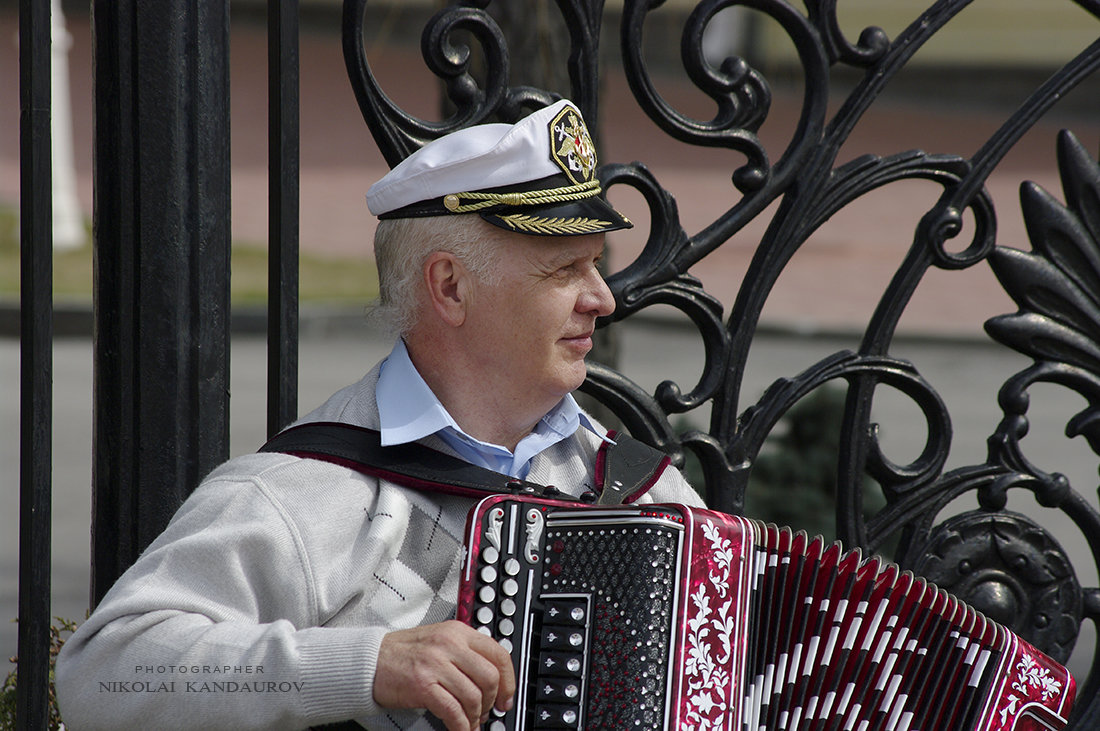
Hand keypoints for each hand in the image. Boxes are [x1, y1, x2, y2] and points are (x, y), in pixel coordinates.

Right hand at [374, 620, 515, 729]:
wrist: (369, 660)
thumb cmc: (402, 653)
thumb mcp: (439, 640)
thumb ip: (464, 652)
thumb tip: (491, 678)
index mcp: (457, 632)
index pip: (498, 653)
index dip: (509, 680)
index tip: (506, 697)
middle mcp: (449, 645)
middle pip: (489, 677)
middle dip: (491, 701)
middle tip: (486, 712)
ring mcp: (436, 664)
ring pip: (473, 696)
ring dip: (475, 716)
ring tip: (470, 722)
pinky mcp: (423, 685)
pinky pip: (453, 711)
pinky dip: (461, 726)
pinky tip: (460, 730)